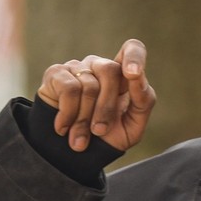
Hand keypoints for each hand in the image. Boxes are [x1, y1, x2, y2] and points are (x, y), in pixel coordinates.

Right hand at [37, 40, 156, 152]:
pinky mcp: (57, 73)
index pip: (133, 49)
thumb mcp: (133, 125)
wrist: (74, 152)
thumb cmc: (107, 135)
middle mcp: (100, 66)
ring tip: (81, 138)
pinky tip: (64, 128)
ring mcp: (78, 67)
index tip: (133, 74)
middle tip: (100, 131)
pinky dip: (68, 114)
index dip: (134, 57)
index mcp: (123, 76)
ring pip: (88, 85)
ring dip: (85, 119)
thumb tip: (138, 78)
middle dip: (106, 107)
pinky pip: (69, 89)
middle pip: (110, 71)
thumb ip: (143, 101)